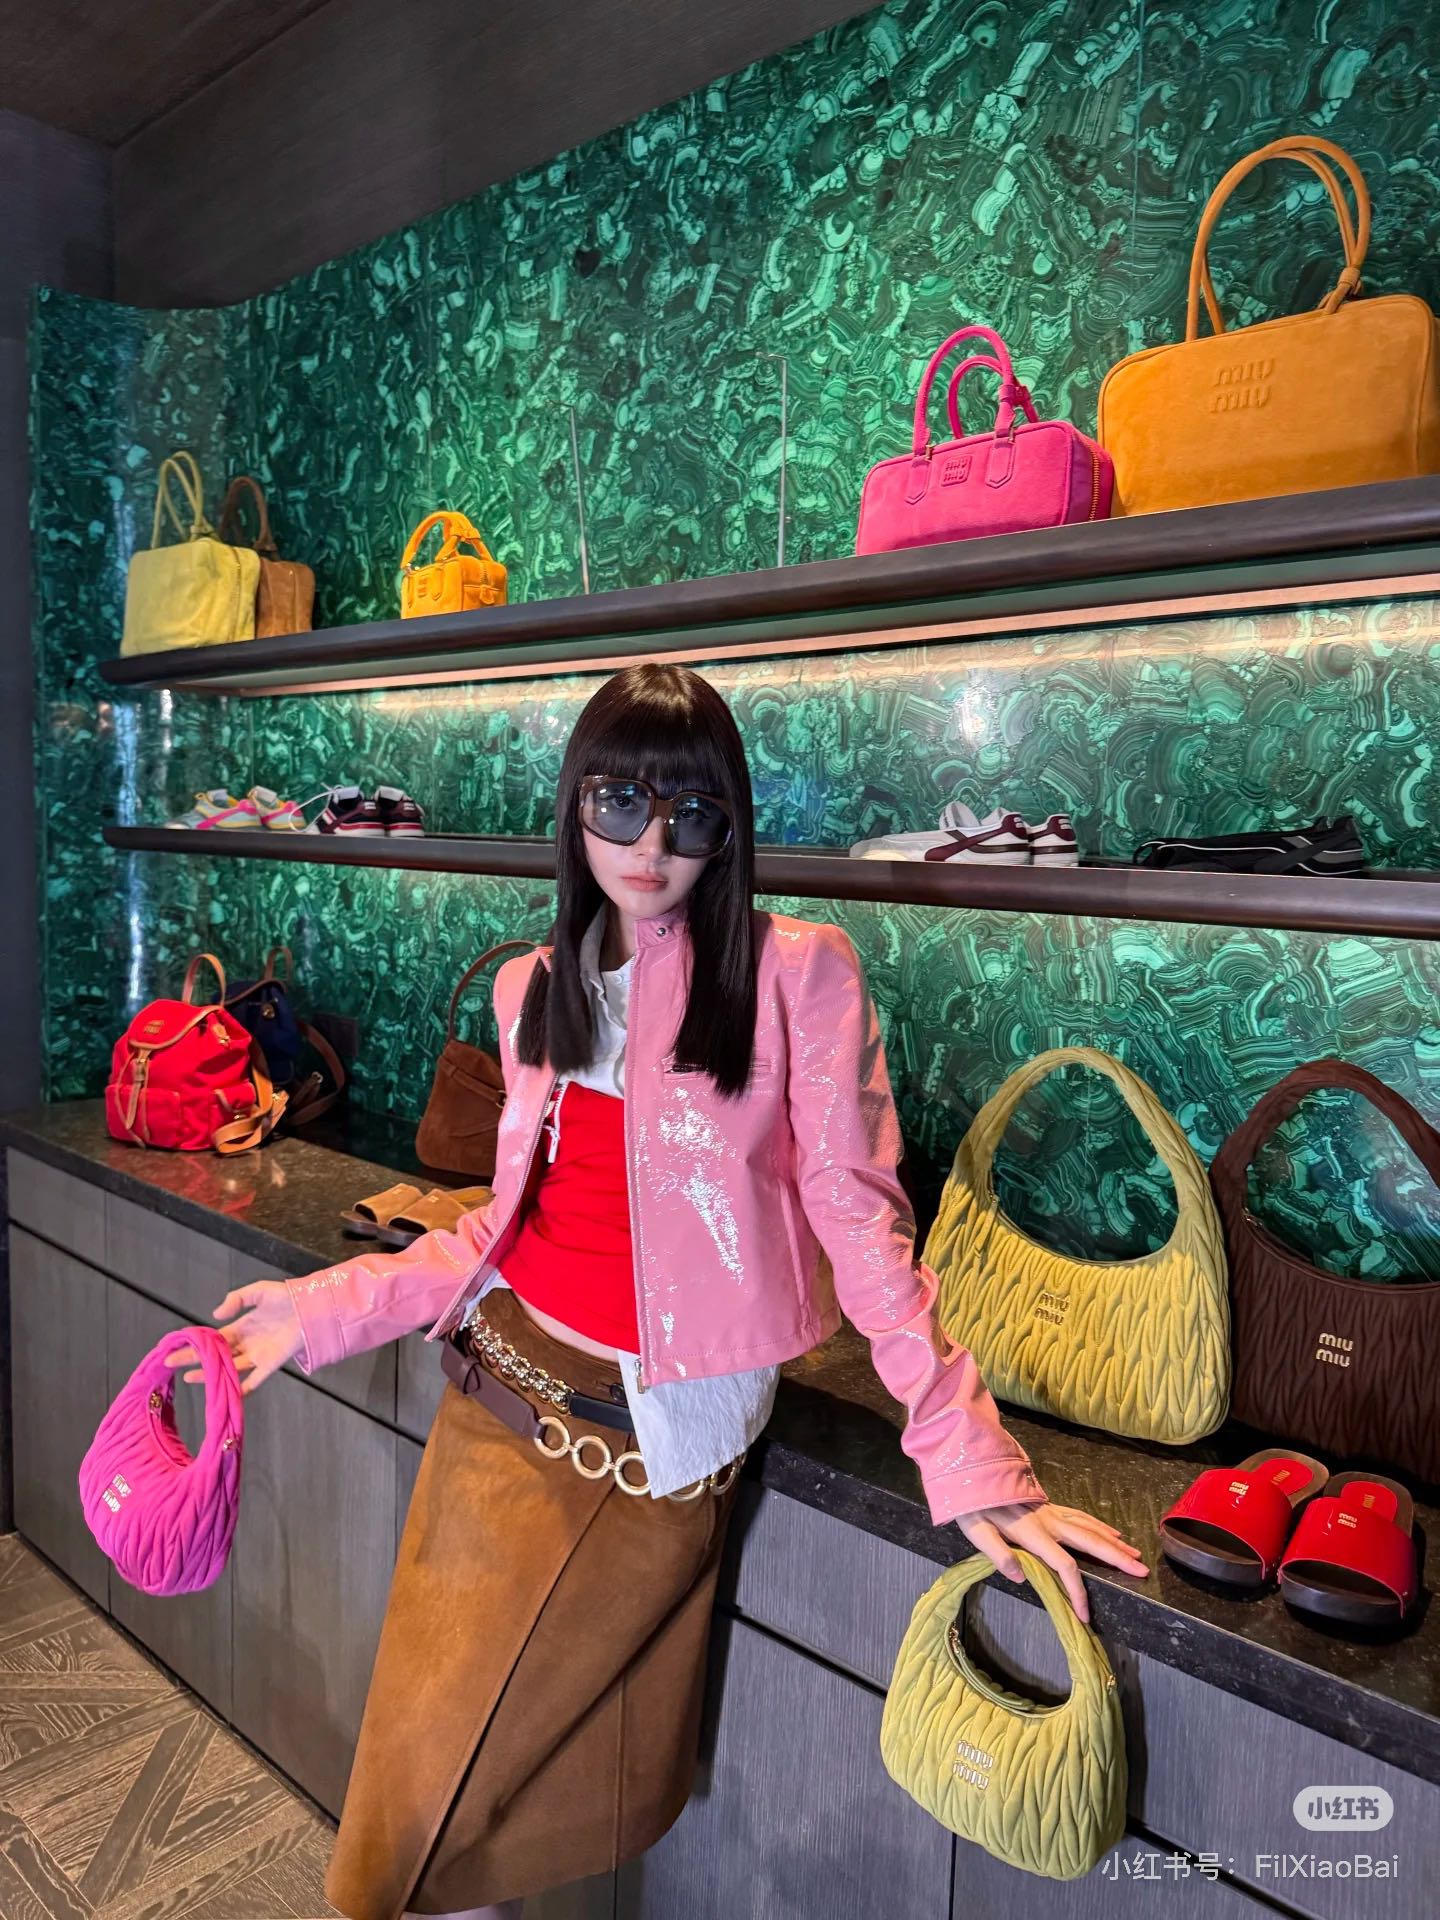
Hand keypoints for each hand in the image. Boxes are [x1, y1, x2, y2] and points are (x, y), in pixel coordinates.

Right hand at [163, 1280, 305, 1395]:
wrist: (312, 1306)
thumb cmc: (286, 1298)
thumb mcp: (258, 1291)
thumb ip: (236, 1299)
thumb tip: (215, 1315)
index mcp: (241, 1327)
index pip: (212, 1337)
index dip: (195, 1342)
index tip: (175, 1347)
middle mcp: (245, 1343)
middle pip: (214, 1354)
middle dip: (192, 1359)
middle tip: (170, 1364)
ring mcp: (257, 1355)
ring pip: (228, 1368)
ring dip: (209, 1373)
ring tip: (189, 1378)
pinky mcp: (270, 1363)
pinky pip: (255, 1380)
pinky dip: (244, 1389)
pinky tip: (230, 1395)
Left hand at [956, 1501, 1148, 1623]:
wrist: (972, 1469)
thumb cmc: (972, 1504)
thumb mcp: (976, 1530)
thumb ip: (997, 1553)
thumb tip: (1019, 1575)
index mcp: (1032, 1533)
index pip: (1063, 1565)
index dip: (1077, 1592)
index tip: (1084, 1616)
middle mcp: (1048, 1521)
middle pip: (1090, 1541)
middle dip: (1117, 1559)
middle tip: (1142, 1571)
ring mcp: (1050, 1511)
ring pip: (1089, 1527)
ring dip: (1114, 1543)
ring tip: (1135, 1556)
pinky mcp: (1047, 1506)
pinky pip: (1081, 1516)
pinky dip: (1099, 1525)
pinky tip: (1111, 1532)